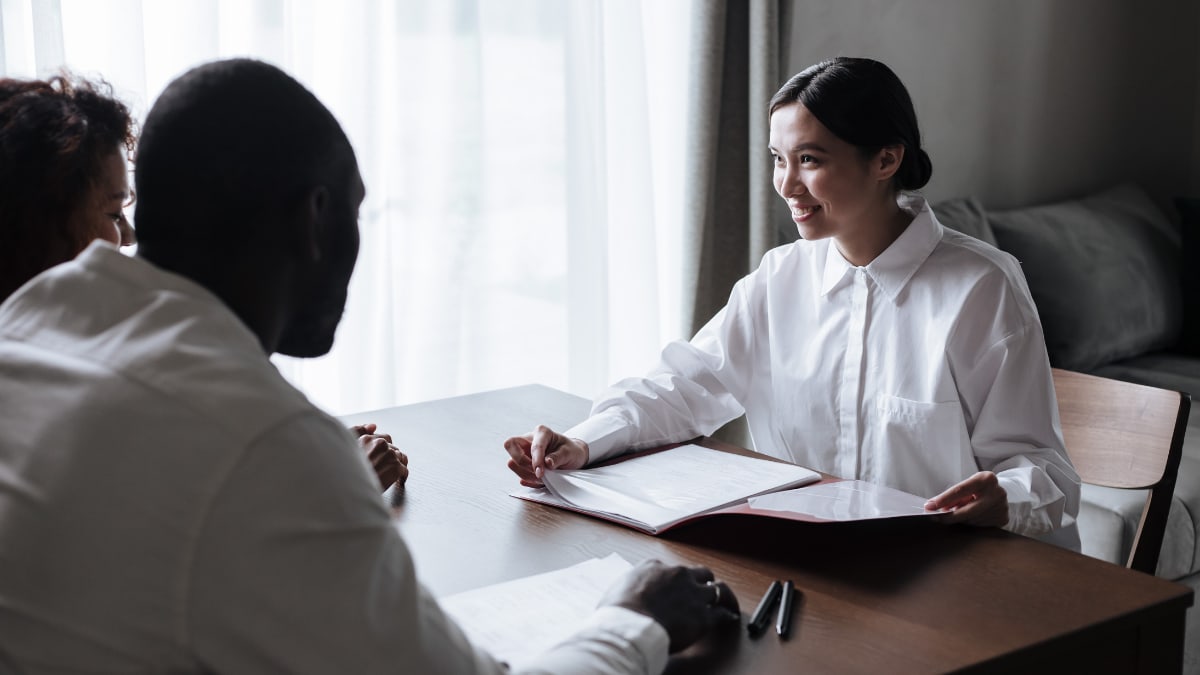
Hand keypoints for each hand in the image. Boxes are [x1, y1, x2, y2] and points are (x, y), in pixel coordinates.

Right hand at [350, 423, 408, 489]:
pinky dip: (401, 476)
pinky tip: (395, 480)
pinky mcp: (396, 467)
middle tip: (383, 468)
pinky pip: (404, 470)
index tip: (382, 457)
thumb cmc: (346, 474)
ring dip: (396, 465)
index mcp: (366, 439)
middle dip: (390, 457)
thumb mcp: (348, 449)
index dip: (383, 450)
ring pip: (400, 457)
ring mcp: (389, 455)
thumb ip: (358, 434)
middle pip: (393, 448)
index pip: (384, 438)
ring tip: (388, 475)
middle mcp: (379, 444)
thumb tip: (373, 426)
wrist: (348, 490)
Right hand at [503, 425, 588, 487]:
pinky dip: (527, 479)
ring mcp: (524, 452)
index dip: (536, 460)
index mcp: (542, 433)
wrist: (571, 457)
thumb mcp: (569, 452)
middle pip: (510, 445)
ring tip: (542, 478)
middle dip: (521, 462)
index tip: (541, 472)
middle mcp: (529, 440)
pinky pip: (518, 472)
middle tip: (536, 472)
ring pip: (512, 462)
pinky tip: (538, 480)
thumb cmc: (570, 451)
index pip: (533, 445)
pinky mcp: (523, 463)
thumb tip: (547, 462)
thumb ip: (558, 457)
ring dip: (525, 473)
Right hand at [600, 560, 739, 652]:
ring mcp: (693, 594)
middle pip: (698, 572)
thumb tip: (627, 595)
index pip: (670, 569)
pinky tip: (728, 616)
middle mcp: (677, 574)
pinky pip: (721, 612)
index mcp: (654, 567)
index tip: (673, 586)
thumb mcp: (617, 589)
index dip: (673, 579)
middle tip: (700, 589)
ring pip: (712, 589)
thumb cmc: (618, 611)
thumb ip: (629, 587)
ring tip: (717, 601)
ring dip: (713, 596)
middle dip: (701, 580)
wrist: (630, 626)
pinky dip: (726, 614)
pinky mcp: (703, 615)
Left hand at [925, 471, 1007, 527]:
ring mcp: (1002, 507)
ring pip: (972, 520)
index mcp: (986, 479)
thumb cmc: (979, 488)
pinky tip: (972, 517)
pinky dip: (972, 522)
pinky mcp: (1003, 518)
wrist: (1001, 492)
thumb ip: (954, 495)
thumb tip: (935, 506)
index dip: (944, 499)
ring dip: (962, 519)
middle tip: (936, 518)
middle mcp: (997, 492)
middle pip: (967, 510)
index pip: (960, 490)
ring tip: (960, 513)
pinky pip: (980, 525)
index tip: (930, 506)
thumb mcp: (968, 486)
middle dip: (949, 516)